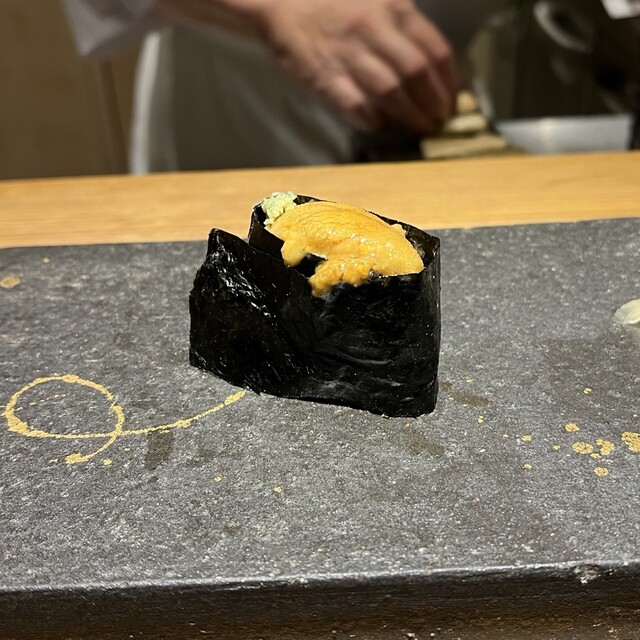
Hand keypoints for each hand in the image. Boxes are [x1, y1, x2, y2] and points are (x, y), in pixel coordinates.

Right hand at [253, 0, 457, 133]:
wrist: (286, 6)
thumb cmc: (338, 7)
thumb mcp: (381, 2)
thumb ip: (407, 28)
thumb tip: (434, 72)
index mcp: (395, 9)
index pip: (435, 51)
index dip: (449, 83)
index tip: (451, 102)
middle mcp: (375, 30)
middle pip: (416, 74)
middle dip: (433, 105)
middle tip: (438, 123)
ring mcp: (350, 55)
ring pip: (391, 93)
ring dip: (410, 117)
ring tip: (419, 130)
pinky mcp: (326, 78)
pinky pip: (357, 106)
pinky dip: (374, 120)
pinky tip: (382, 126)